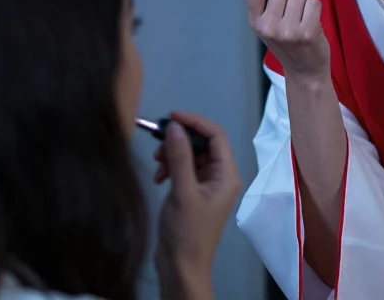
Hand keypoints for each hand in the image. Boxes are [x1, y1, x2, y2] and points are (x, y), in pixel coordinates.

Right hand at [153, 111, 240, 296]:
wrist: (181, 266)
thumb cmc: (187, 232)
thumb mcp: (183, 191)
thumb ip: (180, 157)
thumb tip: (174, 127)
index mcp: (227, 175)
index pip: (216, 136)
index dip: (195, 122)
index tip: (171, 117)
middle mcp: (220, 177)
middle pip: (202, 144)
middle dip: (180, 141)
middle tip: (157, 143)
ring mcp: (206, 186)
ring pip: (190, 156)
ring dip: (172, 155)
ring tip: (157, 165)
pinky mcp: (193, 193)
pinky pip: (183, 170)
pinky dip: (170, 168)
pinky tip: (159, 178)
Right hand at [244, 0, 330, 80]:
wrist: (304, 71)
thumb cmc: (290, 42)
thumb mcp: (270, 24)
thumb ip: (270, 0)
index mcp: (256, 21)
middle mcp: (268, 26)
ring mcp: (287, 31)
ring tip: (305, 11)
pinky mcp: (306, 33)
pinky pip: (314, 2)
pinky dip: (316, 6)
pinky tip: (313, 19)